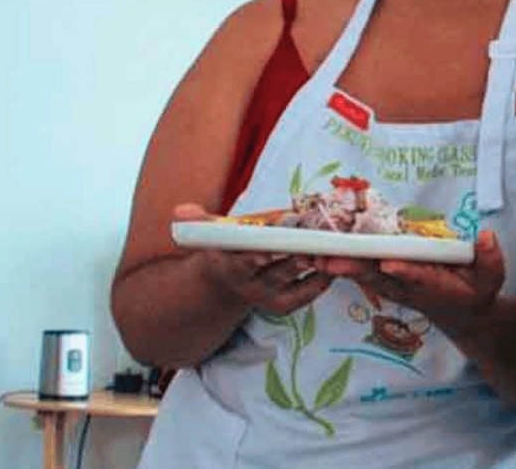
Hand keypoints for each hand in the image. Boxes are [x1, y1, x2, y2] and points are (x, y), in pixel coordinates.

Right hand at [174, 204, 332, 315]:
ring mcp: (265, 296)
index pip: (245, 260)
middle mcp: (246, 284)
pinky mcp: (283, 304)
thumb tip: (179, 211)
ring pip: (294, 275)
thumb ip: (201, 222)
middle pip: (276, 267)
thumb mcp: (213, 235)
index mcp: (226, 265)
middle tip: (319, 233)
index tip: (277, 243)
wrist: (223, 286)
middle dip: (298, 250)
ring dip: (315, 258)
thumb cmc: (227, 248)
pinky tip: (335, 259)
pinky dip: (322, 277)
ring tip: (333, 241)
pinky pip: (305, 292)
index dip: (261, 252)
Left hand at [318, 230, 507, 329]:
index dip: (405, 271)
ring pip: (366, 276)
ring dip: (341, 267)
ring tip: (315, 256)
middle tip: (331, 260)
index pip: (419, 277)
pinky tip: (320, 256)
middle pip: (380, 277)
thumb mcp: (492, 278)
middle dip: (356, 268)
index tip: (389, 264)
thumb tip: (486, 236)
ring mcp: (397, 288)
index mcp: (436, 287)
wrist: (463, 317)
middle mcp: (411, 289)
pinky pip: (362, 274)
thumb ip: (490, 258)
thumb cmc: (477, 293)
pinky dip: (342, 266)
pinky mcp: (388, 283)